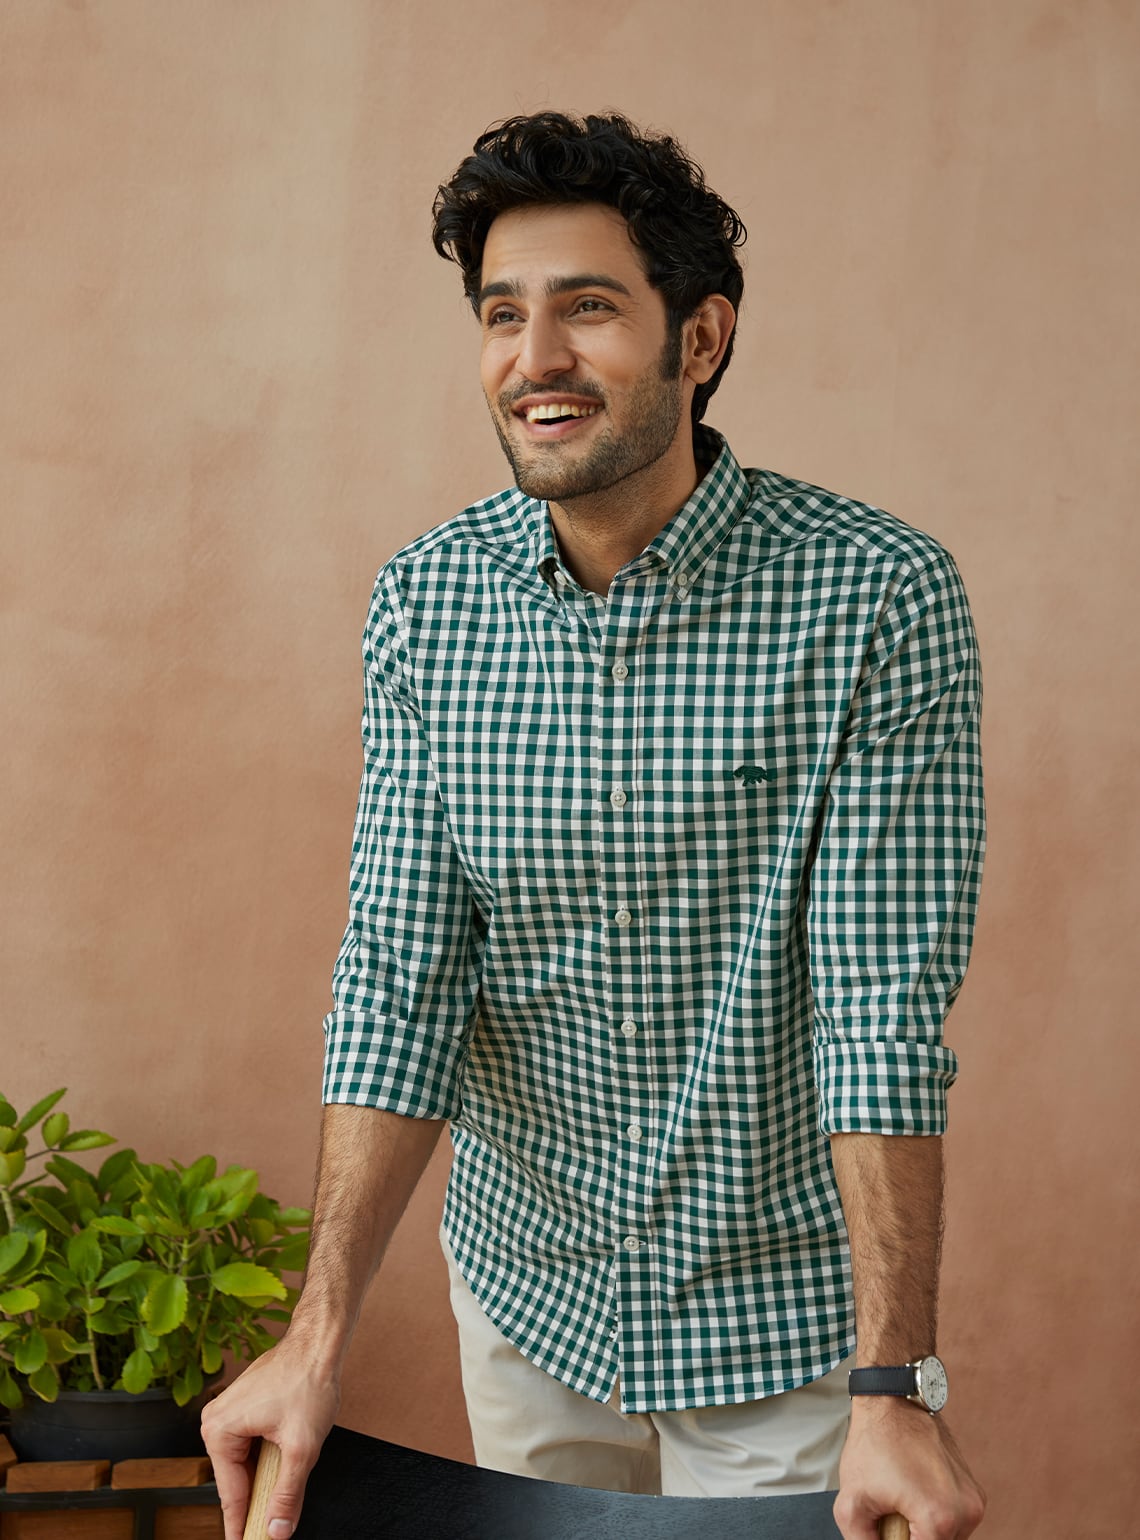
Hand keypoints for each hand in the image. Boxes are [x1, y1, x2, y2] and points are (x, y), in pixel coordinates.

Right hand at [200, 1335, 339, 1539]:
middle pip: (237, 1481)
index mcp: (219, 1431)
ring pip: (246, 1465)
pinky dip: (267, 1460)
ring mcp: (228, 1413)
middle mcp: (216, 1421)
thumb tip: (276, 1531)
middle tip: (274, 1527)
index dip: (242, 1527)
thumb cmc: (308, 1381)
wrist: (318, 1344)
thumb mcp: (301, 1447)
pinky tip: (284, 1460)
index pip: (231, 1496)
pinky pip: (251, 1447)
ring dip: (266, 1477)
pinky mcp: (243, 1409)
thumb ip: (287, 1495)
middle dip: (258, 1499)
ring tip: (285, 1485)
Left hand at [833, 1399, 985, 1539]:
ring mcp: (973, 1500)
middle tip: (891, 1515)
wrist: (893, 1400)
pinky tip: (913, 1493)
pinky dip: (935, 1516)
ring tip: (901, 1503)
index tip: (888, 1530)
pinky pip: (954, 1520)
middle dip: (912, 1538)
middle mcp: (966, 1511)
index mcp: (939, 1518)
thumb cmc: (874, 1442)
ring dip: (925, 1531)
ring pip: (947, 1538)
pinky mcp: (973, 1490)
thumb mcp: (852, 1502)